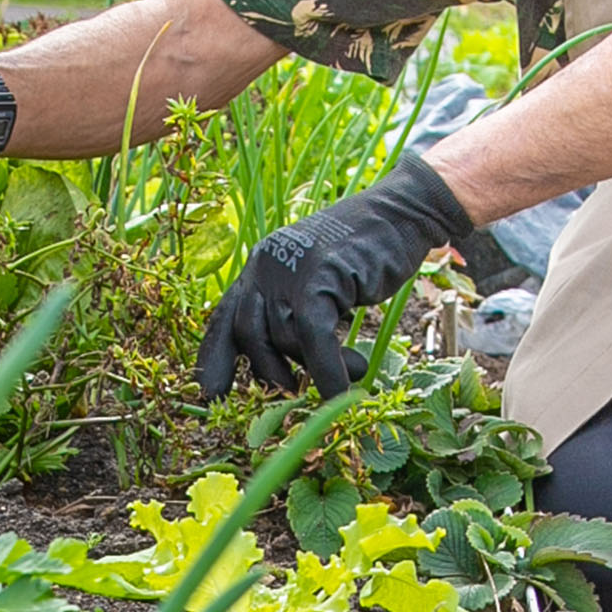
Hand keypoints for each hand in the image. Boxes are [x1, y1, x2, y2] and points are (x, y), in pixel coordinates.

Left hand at [196, 153, 473, 398]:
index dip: (213, 359)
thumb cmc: (362, 257)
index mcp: (259, 267)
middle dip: (270, 373)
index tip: (212, 396)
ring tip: (356, 369)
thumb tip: (286, 378)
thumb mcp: (316, 283)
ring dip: (318, 368)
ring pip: (286, 337)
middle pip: (250, 334)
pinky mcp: (321, 275)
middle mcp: (266, 265)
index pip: (224, 318)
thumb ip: (293, 315)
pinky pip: (315, 337)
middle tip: (296, 396)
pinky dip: (329, 372)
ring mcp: (291, 269)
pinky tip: (343, 391)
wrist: (399, 215)